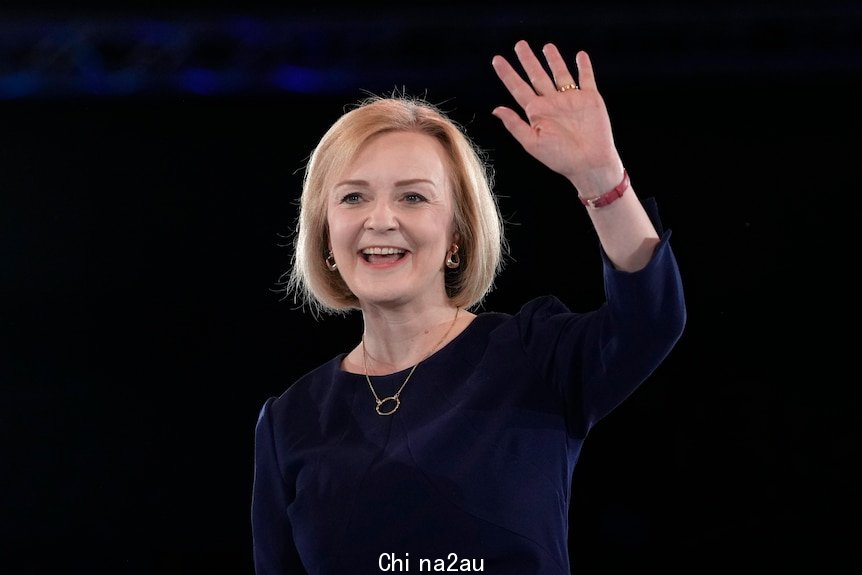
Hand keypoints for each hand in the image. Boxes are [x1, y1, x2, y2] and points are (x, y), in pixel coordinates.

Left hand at [491, 40, 623, 194]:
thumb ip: (515, 124)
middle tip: (520, 44)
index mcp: (537, 113)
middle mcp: (552, 103)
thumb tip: (495, 109)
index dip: (507, 74)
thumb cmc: (560, 157)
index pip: (518, 88)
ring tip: (547, 46)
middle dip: (528, 60)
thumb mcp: (532, 142)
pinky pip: (586, 78)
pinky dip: (584, 66)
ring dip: (554, 60)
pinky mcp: (590, 99)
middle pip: (537, 76)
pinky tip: (580, 55)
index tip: (496, 60)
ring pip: (560, 74)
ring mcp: (571, 99)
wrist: (590, 163)